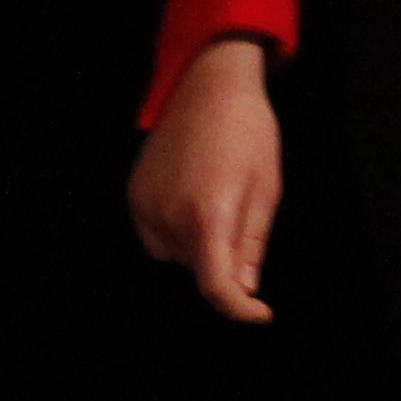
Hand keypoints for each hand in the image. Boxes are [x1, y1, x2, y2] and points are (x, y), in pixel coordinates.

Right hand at [128, 35, 282, 324]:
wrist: (208, 87)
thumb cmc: (249, 133)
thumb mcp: (266, 189)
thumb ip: (252, 244)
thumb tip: (245, 290)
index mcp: (209, 215)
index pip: (216, 287)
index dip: (239, 309)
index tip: (260, 313)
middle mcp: (169, 216)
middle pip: (200, 270)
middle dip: (225, 260)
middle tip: (242, 214)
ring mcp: (145, 207)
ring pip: (179, 256)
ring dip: (201, 245)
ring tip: (218, 197)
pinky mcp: (133, 197)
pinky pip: (157, 237)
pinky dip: (178, 231)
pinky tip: (194, 195)